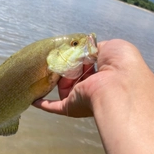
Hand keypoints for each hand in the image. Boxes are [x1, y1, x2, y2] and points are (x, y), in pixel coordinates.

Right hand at [33, 39, 147, 117]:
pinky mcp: (71, 107)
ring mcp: (82, 98)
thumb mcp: (111, 47)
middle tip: (57, 58)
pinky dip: (44, 103)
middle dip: (66, 67)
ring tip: (50, 67)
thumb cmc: (119, 64)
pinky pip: (54, 106)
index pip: (88, 66)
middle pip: (74, 76)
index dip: (79, 58)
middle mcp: (93, 88)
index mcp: (105, 75)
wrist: (117, 84)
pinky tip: (34, 100)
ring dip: (56, 78)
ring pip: (63, 87)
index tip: (70, 51)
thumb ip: (94, 48)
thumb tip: (82, 49)